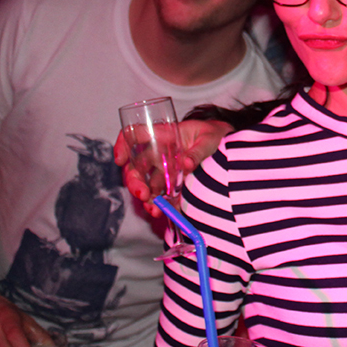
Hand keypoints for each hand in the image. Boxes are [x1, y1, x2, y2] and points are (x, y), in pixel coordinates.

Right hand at [115, 118, 232, 216]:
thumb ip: (197, 151)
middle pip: (136, 166)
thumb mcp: (209, 138)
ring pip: (147, 184)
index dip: (122, 144)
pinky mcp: (174, 183)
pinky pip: (163, 194)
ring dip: (147, 198)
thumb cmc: (214, 135)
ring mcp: (165, 169)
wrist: (226, 145)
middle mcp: (159, 152)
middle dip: (134, 182)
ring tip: (154, 210)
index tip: (119, 160)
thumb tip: (185, 164)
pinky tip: (164, 212)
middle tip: (142, 195)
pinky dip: (162, 204)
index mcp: (163, 135)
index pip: (135, 134)